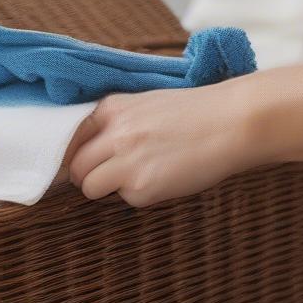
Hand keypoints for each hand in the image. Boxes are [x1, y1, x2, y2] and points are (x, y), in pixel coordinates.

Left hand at [66, 81, 264, 206]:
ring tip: (137, 179)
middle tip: (110, 177)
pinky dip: (141, 195)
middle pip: (75, 167)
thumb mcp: (147, 103)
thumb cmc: (196, 114)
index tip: (84, 163)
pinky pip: (125, 199)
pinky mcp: (141, 187)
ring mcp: (125, 161)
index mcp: (112, 108)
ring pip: (89, 187)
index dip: (76, 155)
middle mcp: (113, 133)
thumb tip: (91, 149)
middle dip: (87, 176)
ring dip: (107, 189)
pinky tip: (164, 179)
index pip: (69, 138)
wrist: (233, 123)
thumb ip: (117, 122)